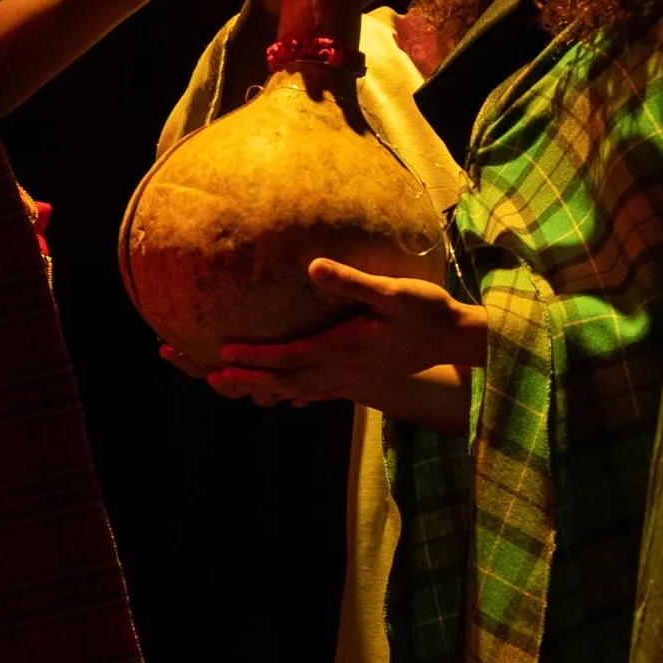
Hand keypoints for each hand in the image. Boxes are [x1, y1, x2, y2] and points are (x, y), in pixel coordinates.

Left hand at [196, 260, 483, 408]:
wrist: (455, 339)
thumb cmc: (426, 310)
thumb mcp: (393, 291)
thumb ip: (352, 282)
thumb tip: (313, 267)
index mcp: (343, 348)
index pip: (289, 355)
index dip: (255, 355)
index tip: (223, 351)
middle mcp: (341, 370)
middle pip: (283, 380)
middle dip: (245, 378)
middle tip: (207, 375)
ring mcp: (349, 379)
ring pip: (295, 391)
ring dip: (261, 388)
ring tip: (230, 384)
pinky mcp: (357, 380)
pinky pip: (314, 393)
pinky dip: (290, 395)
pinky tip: (279, 396)